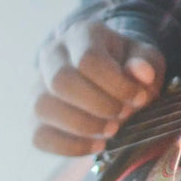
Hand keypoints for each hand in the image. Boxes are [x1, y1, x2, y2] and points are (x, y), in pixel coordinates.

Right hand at [33, 19, 166, 154]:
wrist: (106, 73)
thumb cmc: (126, 63)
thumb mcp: (145, 56)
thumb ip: (146, 62)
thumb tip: (142, 73)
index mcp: (82, 34)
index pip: (89, 59)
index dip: (116, 84)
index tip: (138, 98)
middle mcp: (52, 55)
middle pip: (61, 81)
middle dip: (98, 105)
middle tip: (123, 115)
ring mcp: (37, 86)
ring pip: (43, 107)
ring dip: (83, 126)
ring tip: (112, 130)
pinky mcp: (33, 116)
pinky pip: (39, 136)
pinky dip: (70, 146)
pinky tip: (97, 145)